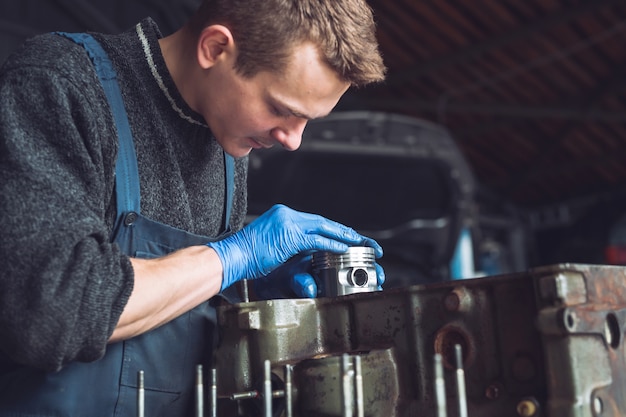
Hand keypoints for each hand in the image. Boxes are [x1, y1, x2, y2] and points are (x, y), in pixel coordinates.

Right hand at [207, 204, 382, 291]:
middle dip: (344, 231)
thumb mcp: (271, 245)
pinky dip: (332, 245)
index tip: (348, 236)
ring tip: (360, 243)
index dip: (333, 230)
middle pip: (323, 222)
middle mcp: (287, 215)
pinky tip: (344, 249)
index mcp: (283, 216)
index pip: (314, 222)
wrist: (231, 256)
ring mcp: (287, 223)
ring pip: (323, 228)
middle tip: (363, 239)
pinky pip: (316, 240)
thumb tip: (304, 252)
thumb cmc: (246, 256)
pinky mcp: (288, 235)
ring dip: (343, 236)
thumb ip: (288, 244)